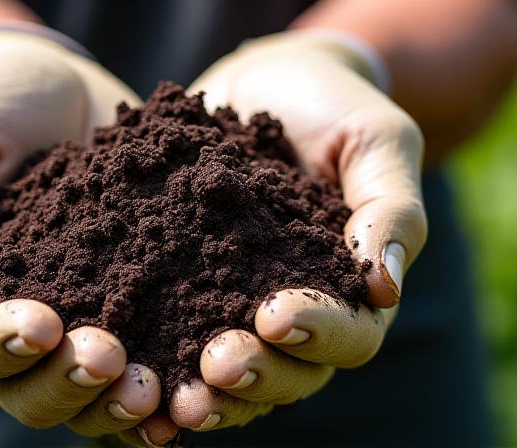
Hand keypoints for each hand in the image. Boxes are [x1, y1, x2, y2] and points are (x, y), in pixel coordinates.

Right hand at [0, 28, 172, 441]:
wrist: (61, 90)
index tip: (41, 325)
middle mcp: (19, 326)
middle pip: (29, 393)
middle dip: (68, 386)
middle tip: (110, 360)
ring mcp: (82, 322)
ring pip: (90, 398)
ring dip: (119, 404)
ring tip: (157, 387)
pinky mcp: (138, 308)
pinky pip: (149, 364)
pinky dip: (171, 385)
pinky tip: (199, 384)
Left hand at [168, 31, 426, 430]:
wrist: (264, 84)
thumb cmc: (333, 107)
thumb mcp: (375, 140)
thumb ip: (390, 208)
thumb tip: (384, 287)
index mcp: (351, 289)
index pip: (351, 336)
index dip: (319, 334)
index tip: (277, 314)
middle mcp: (297, 314)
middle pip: (289, 375)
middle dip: (255, 375)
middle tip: (215, 364)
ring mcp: (238, 309)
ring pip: (232, 379)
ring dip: (204, 393)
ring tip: (168, 396)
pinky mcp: (185, 294)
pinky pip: (174, 343)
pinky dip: (157, 368)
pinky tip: (126, 376)